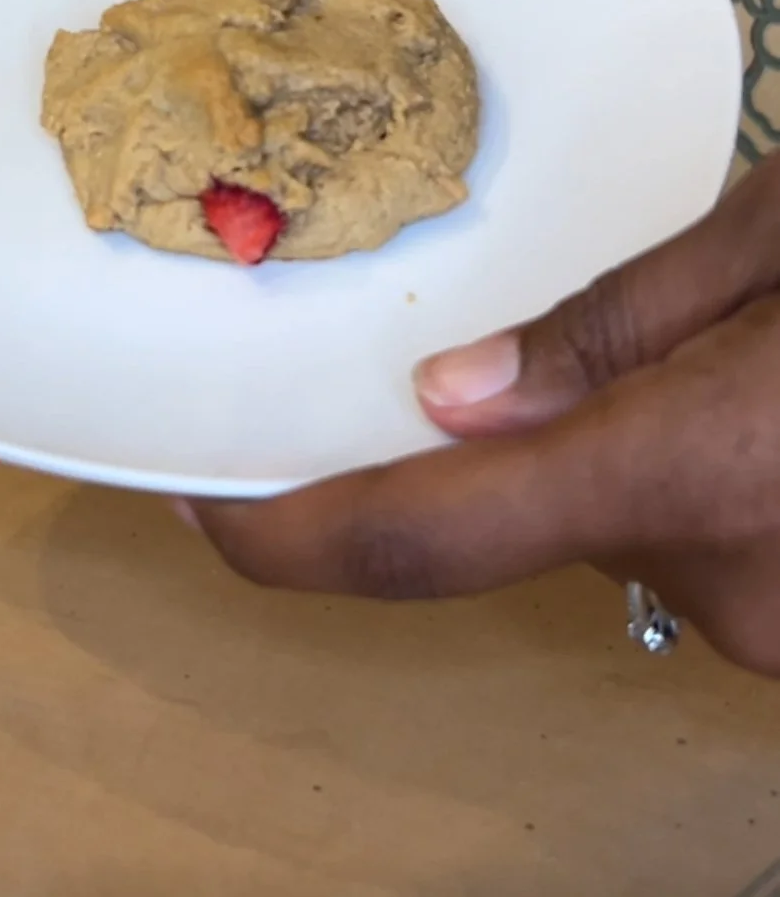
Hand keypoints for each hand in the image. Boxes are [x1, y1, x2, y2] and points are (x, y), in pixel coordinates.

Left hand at [180, 155, 779, 676]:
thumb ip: (617, 320)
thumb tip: (451, 398)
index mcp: (689, 467)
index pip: (427, 535)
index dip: (291, 534)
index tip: (201, 500)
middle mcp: (717, 581)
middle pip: (527, 507)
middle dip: (521, 417)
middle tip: (583, 301)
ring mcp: (771, 623)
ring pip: (612, 521)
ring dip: (619, 437)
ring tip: (716, 328)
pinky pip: (688, 545)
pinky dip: (681, 472)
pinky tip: (750, 391)